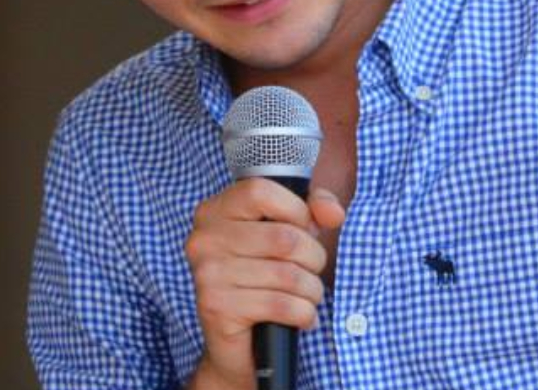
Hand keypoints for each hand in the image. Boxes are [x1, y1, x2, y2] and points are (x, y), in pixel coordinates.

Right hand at [185, 180, 345, 388]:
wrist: (238, 347)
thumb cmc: (265, 281)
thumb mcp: (290, 233)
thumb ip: (314, 209)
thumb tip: (333, 212)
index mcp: (213, 212)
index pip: (260, 190)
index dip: (295, 209)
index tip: (303, 228)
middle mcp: (203, 239)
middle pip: (284, 237)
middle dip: (313, 257)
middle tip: (311, 271)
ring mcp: (207, 274)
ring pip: (288, 274)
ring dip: (312, 290)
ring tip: (308, 296)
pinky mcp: (217, 308)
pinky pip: (281, 304)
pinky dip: (304, 313)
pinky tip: (302, 317)